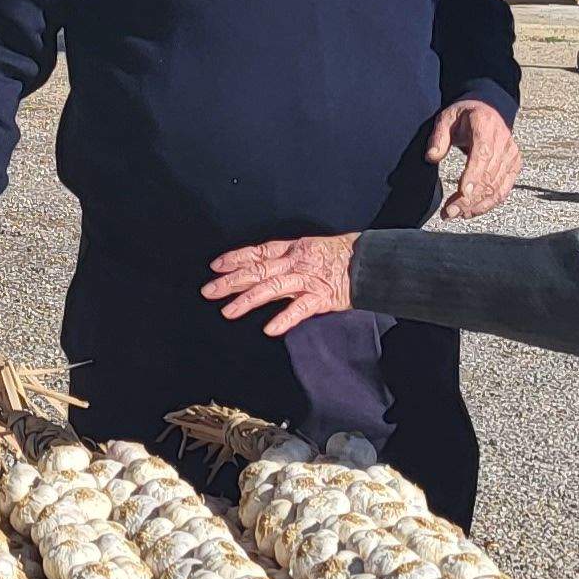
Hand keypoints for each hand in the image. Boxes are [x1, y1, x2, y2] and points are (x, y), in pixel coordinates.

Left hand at [204, 235, 357, 337]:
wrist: (369, 262)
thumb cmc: (340, 256)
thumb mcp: (309, 249)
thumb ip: (287, 260)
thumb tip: (261, 268)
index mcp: (292, 249)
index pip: (258, 253)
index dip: (236, 258)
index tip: (215, 266)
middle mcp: (295, 262)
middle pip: (258, 271)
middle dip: (231, 281)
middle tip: (208, 291)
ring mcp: (307, 279)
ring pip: (272, 288)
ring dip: (248, 300)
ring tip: (228, 311)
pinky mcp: (322, 297)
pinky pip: (300, 309)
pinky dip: (284, 319)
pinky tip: (269, 329)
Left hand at [429, 100, 520, 219]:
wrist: (489, 109)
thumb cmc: (465, 115)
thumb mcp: (446, 118)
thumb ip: (438, 137)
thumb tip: (431, 156)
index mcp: (485, 126)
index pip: (483, 154)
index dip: (473, 175)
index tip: (462, 193)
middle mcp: (503, 141)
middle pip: (488, 176)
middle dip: (468, 198)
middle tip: (449, 212)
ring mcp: (511, 155)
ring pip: (496, 187)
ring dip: (476, 205)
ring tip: (455, 214)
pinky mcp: (514, 165)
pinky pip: (503, 190)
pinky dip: (487, 204)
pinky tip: (470, 211)